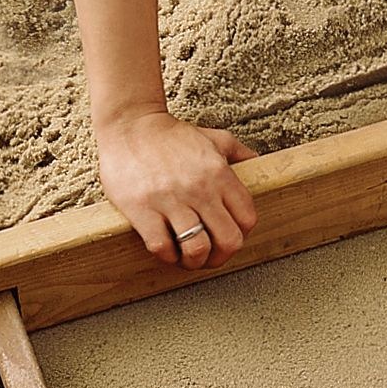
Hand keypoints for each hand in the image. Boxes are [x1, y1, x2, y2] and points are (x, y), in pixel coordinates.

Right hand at [94, 110, 258, 269]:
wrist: (129, 126)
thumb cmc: (171, 135)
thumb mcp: (213, 137)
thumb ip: (238, 152)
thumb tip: (256, 163)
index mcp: (219, 173)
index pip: (247, 218)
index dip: (242, 234)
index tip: (229, 237)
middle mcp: (199, 188)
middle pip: (229, 240)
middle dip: (222, 256)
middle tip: (210, 256)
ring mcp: (170, 200)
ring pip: (197, 249)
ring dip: (194, 261)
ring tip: (187, 257)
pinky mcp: (142, 210)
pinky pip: (162, 247)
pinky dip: (167, 255)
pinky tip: (166, 248)